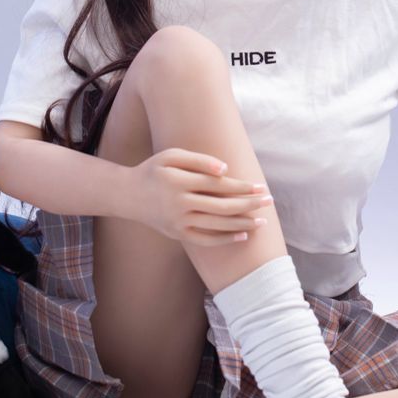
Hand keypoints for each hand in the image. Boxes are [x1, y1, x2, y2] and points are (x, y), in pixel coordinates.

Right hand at [123, 148, 271, 247]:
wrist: (128, 195)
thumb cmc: (154, 171)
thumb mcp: (171, 156)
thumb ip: (199, 160)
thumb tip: (226, 169)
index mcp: (178, 181)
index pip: (218, 185)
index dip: (241, 186)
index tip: (260, 186)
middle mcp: (178, 204)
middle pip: (222, 206)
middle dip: (249, 204)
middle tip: (269, 201)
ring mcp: (178, 222)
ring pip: (217, 225)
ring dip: (243, 223)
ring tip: (262, 221)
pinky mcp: (178, 235)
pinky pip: (206, 240)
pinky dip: (225, 239)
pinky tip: (243, 235)